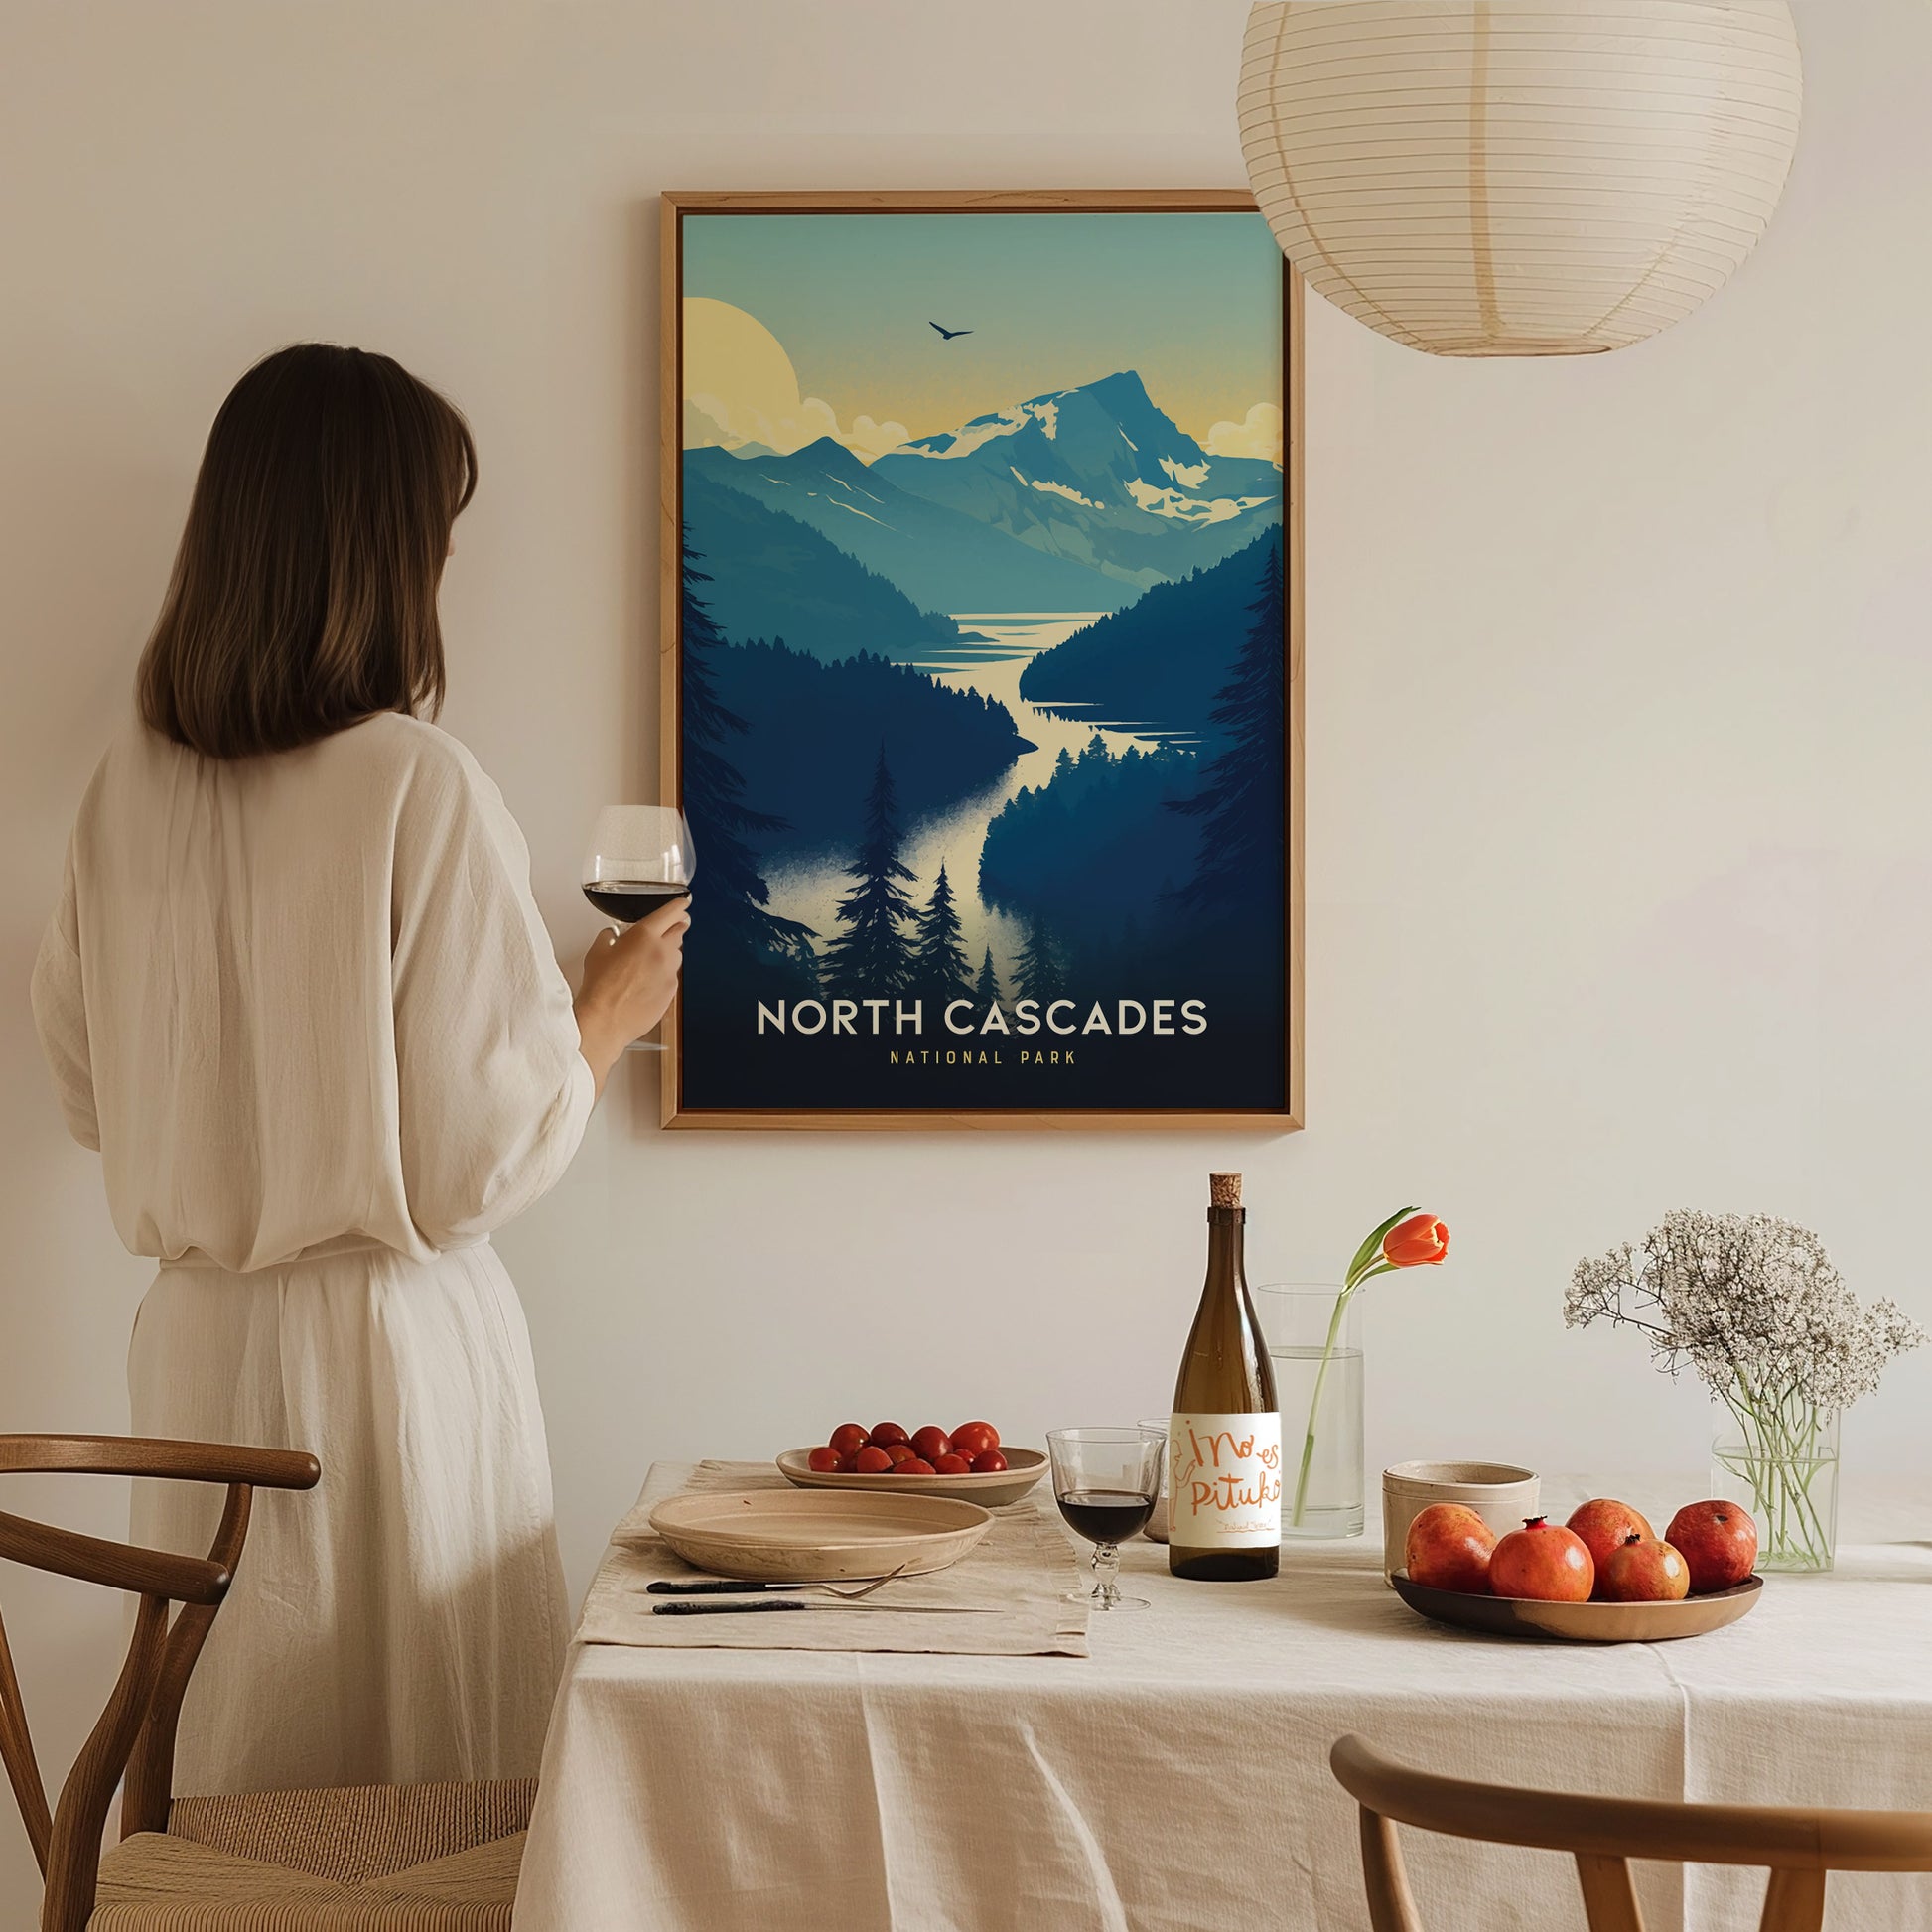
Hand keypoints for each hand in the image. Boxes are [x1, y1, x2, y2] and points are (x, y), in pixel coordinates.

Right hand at [574, 896, 689, 1094]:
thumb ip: (609, 937)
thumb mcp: (597, 952)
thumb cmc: (600, 987)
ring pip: (677, 955)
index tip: (683, 903)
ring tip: (650, 960)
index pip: (671, 912)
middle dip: (676, 926)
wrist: (606, 1019)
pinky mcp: (672, 992)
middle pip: (680, 931)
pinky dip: (664, 974)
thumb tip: (612, 935)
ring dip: (669, 952)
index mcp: (645, 935)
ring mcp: (670, 973)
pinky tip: (647, 981)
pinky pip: (672, 976)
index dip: (679, 906)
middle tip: (671, 927)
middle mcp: (662, 952)